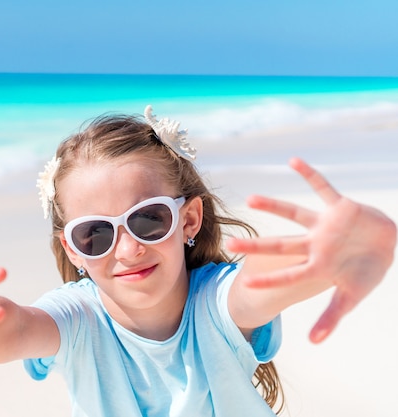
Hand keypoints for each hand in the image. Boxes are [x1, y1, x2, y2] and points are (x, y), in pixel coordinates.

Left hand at [227, 158, 395, 342]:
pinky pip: (323, 188)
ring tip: (250, 200)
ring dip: (274, 207)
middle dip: (256, 244)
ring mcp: (325, 226)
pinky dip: (311, 175)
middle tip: (229, 242)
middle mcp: (314, 244)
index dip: (269, 279)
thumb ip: (331, 317)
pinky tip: (293, 161)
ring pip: (294, 214)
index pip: (287, 274)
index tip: (244, 282)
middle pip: (280, 245)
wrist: (387, 245)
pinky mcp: (340, 208)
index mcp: (316, 266)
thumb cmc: (366, 271)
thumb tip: (314, 342)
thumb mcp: (351, 297)